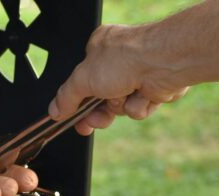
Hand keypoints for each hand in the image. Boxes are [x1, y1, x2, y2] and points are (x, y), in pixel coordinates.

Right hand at [49, 24, 188, 134]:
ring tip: (124, 98)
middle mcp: (118, 62)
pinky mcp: (153, 89)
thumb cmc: (126, 59)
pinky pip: (137, 108)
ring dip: (119, 108)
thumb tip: (54, 111)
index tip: (71, 119)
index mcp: (98, 51)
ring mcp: (137, 75)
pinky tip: (143, 95)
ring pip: (119, 107)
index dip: (76, 104)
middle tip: (94, 121)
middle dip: (99, 113)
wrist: (164, 62)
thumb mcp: (82, 79)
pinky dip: (138, 107)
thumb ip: (66, 97)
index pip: (82, 83)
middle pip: (99, 100)